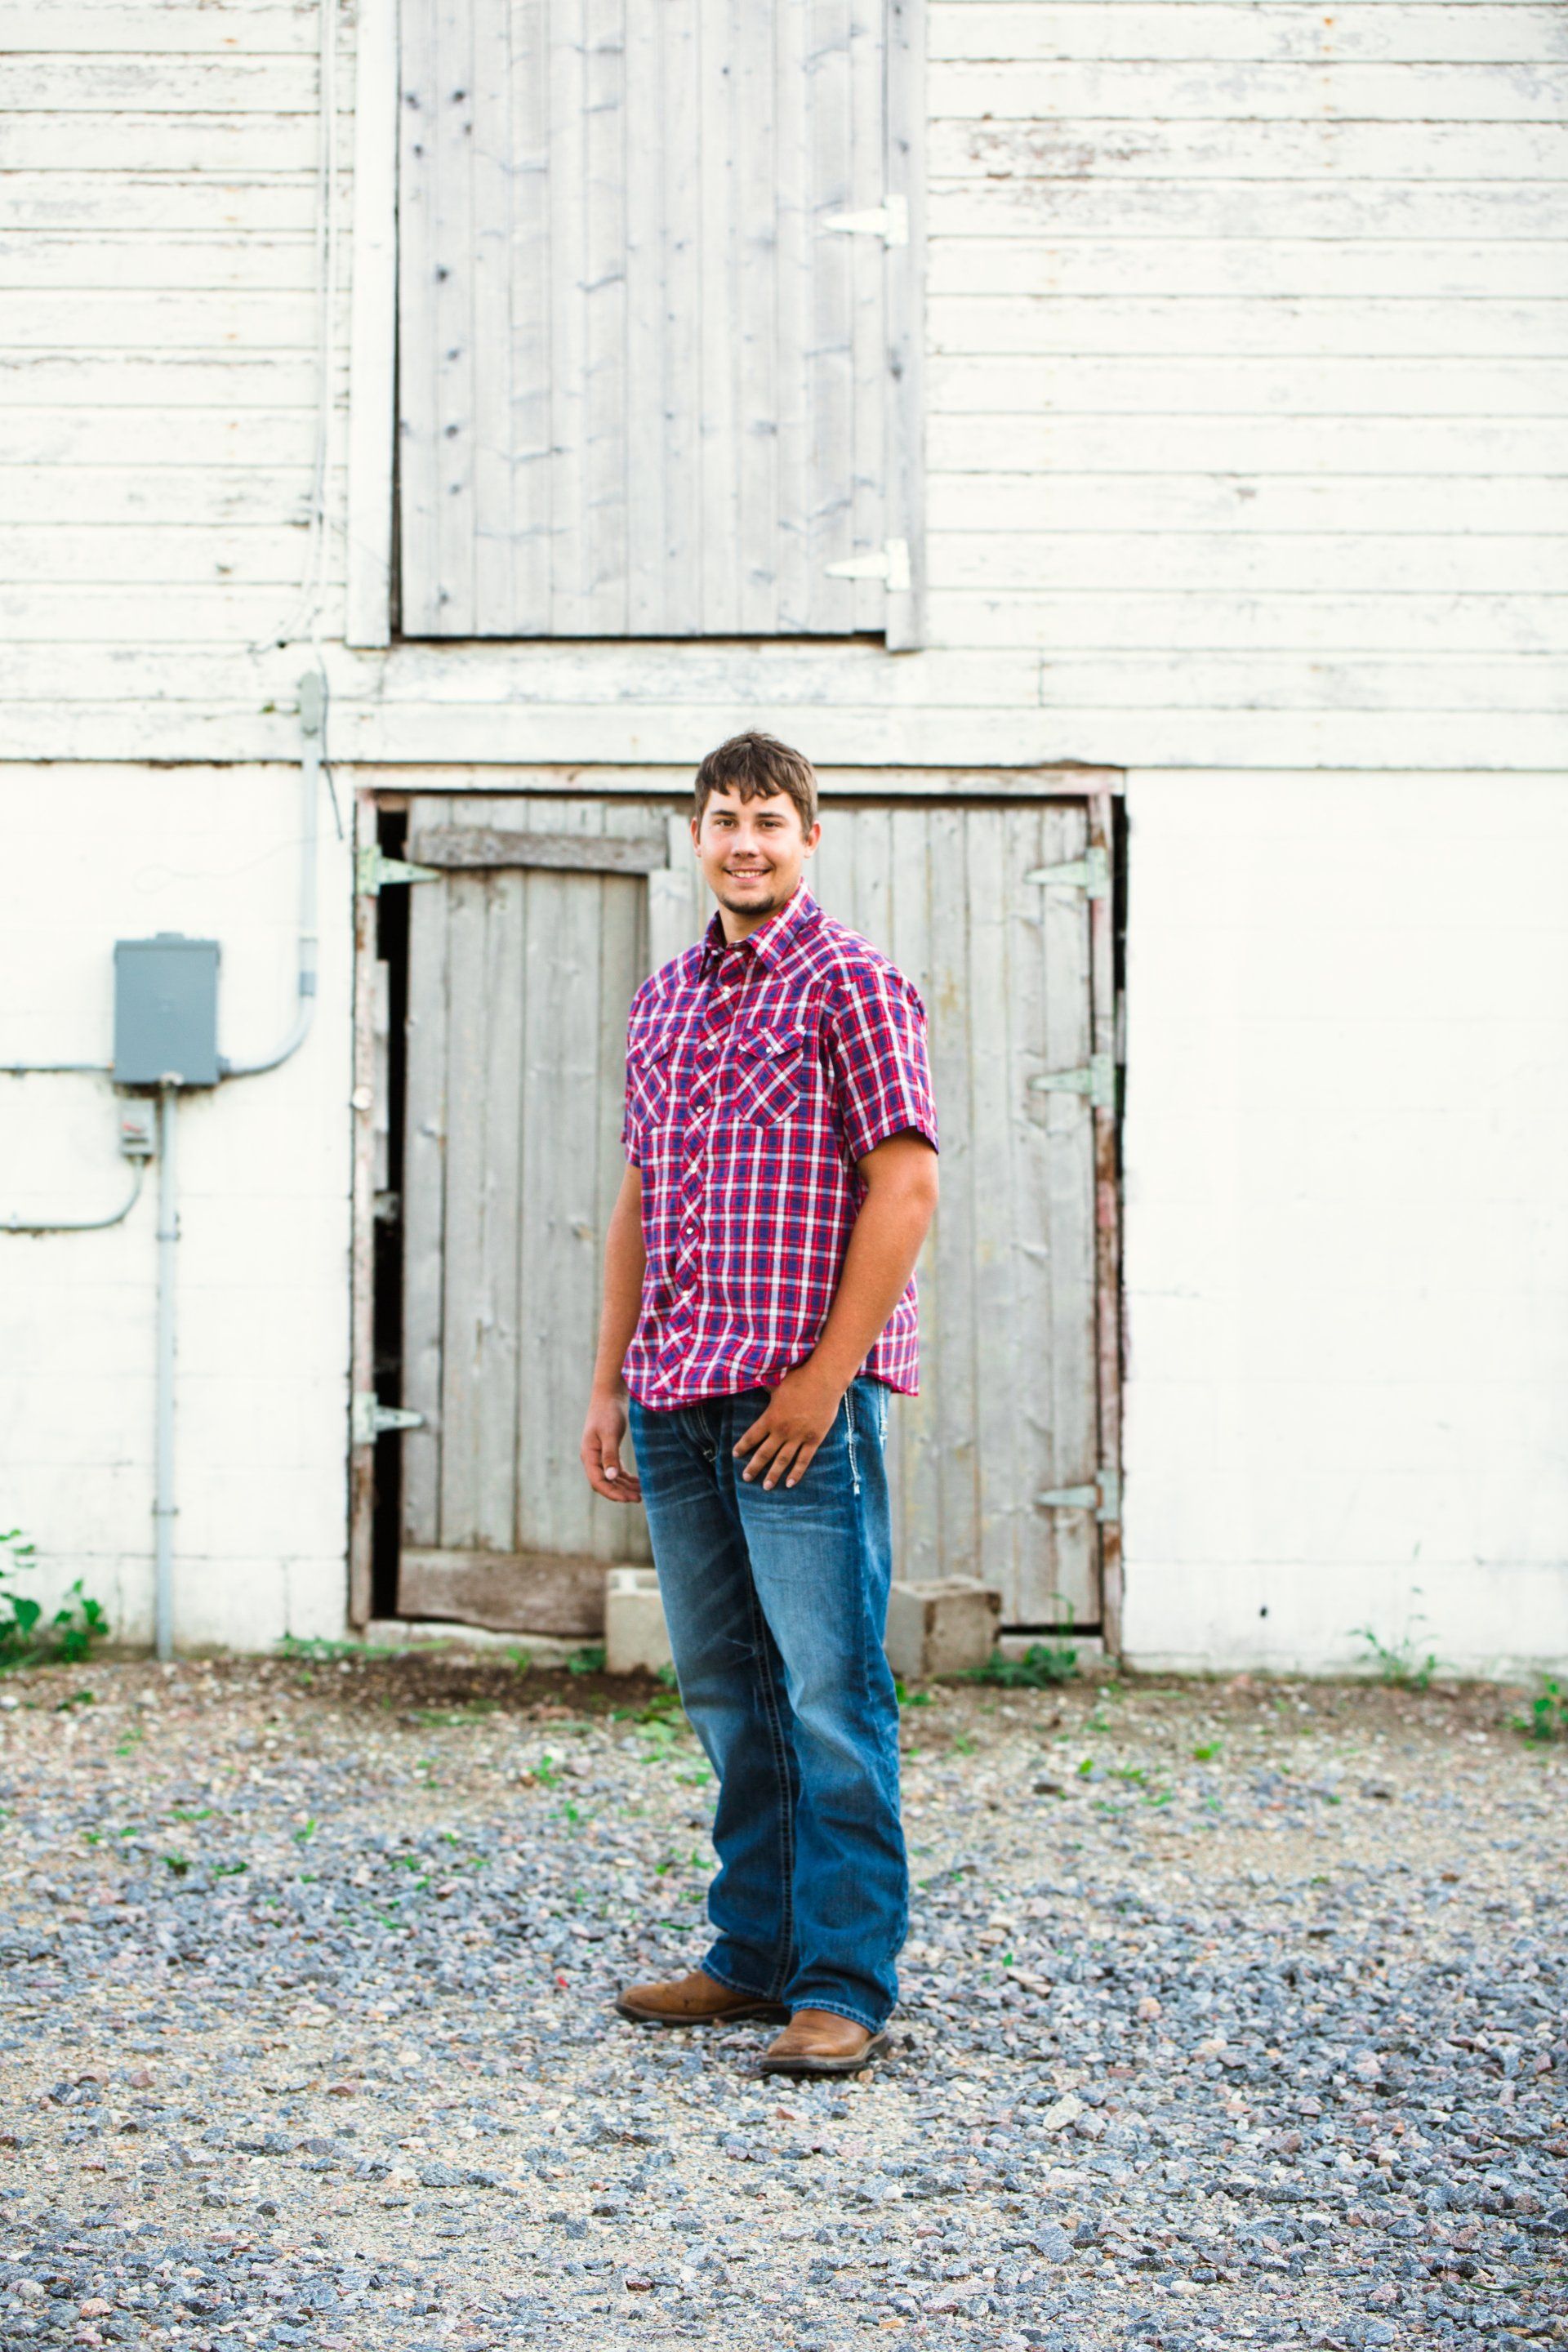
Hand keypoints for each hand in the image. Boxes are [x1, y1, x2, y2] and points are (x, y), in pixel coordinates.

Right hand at [580, 1390, 641, 1502]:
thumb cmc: (608, 1412)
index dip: (612, 1493)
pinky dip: (626, 1478)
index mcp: (588, 1455)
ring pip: (611, 1478)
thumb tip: (611, 1477)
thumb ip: (610, 1455)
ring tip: (641, 1493)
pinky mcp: (608, 1451)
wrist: (609, 1395)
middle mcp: (592, 1458)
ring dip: (624, 1487)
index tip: (628, 1499)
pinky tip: (638, 1482)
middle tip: (639, 1499)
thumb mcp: (609, 1433)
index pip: (598, 1482)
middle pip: (605, 1483)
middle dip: (620, 1493)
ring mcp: (599, 1456)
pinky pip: (616, 1470)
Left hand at [733, 1362, 844, 1489]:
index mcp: (770, 1417)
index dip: (742, 1446)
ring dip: (773, 1475)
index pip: (751, 1436)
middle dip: (754, 1467)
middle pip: (764, 1454)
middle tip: (746, 1478)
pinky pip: (804, 1460)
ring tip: (766, 1487)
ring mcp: (798, 1437)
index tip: (735, 1454)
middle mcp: (782, 1431)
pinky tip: (790, 1483)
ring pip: (783, 1461)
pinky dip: (796, 1473)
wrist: (824, 1380)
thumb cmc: (799, 1378)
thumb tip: (753, 1381)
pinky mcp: (814, 1439)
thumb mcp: (776, 1383)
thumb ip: (764, 1388)